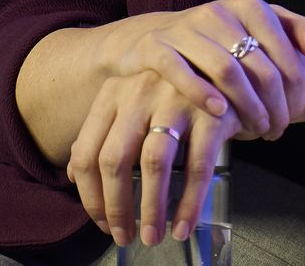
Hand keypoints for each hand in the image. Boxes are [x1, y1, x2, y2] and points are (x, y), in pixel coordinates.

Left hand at [66, 69, 236, 248]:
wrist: (229, 68)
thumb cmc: (175, 93)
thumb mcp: (133, 102)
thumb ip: (105, 133)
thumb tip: (74, 175)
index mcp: (113, 92)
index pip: (86, 152)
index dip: (90, 195)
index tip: (100, 221)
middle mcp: (140, 92)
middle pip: (114, 160)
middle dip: (116, 208)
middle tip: (123, 236)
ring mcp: (176, 99)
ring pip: (153, 164)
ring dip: (151, 209)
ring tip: (153, 236)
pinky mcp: (212, 113)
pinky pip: (198, 166)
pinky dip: (190, 202)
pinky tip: (183, 224)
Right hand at [104, 0, 304, 140]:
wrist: (158, 38)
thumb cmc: (220, 39)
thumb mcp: (260, 28)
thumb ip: (297, 31)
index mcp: (248, 6)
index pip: (282, 47)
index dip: (294, 84)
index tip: (297, 111)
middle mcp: (217, 12)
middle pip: (257, 64)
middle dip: (272, 103)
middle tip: (278, 129)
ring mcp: (185, 29)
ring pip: (225, 69)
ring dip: (245, 105)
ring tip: (256, 130)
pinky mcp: (156, 47)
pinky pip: (180, 70)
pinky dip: (201, 93)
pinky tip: (221, 113)